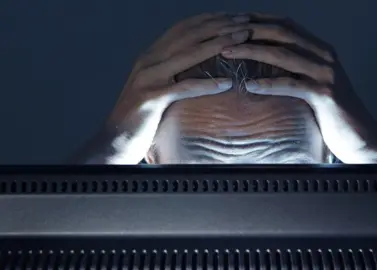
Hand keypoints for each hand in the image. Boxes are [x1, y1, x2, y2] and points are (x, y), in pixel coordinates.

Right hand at [102, 13, 251, 162]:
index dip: (209, 20)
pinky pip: (184, 88)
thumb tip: (198, 67)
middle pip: (188, 35)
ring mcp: (148, 78)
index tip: (233, 17)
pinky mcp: (151, 98)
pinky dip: (207, 85)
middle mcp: (148, 61)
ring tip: (241, 39)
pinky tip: (226, 83)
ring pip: (188, 54)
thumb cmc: (140, 117)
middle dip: (218, 25)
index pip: (182, 29)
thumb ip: (171, 73)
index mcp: (150, 56)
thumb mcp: (155, 87)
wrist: (114, 141)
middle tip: (244, 22)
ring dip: (218, 44)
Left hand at [219, 13, 376, 162]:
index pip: (286, 25)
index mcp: (320, 50)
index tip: (232, 21)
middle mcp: (325, 56)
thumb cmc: (333, 113)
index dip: (258, 20)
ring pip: (284, 55)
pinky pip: (292, 86)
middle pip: (283, 33)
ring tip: (227, 52)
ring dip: (252, 51)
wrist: (362, 137)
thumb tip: (265, 63)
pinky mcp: (325, 95)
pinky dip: (269, 84)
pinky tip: (249, 85)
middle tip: (223, 33)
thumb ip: (296, 69)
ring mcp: (326, 74)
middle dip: (250, 30)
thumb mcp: (314, 84)